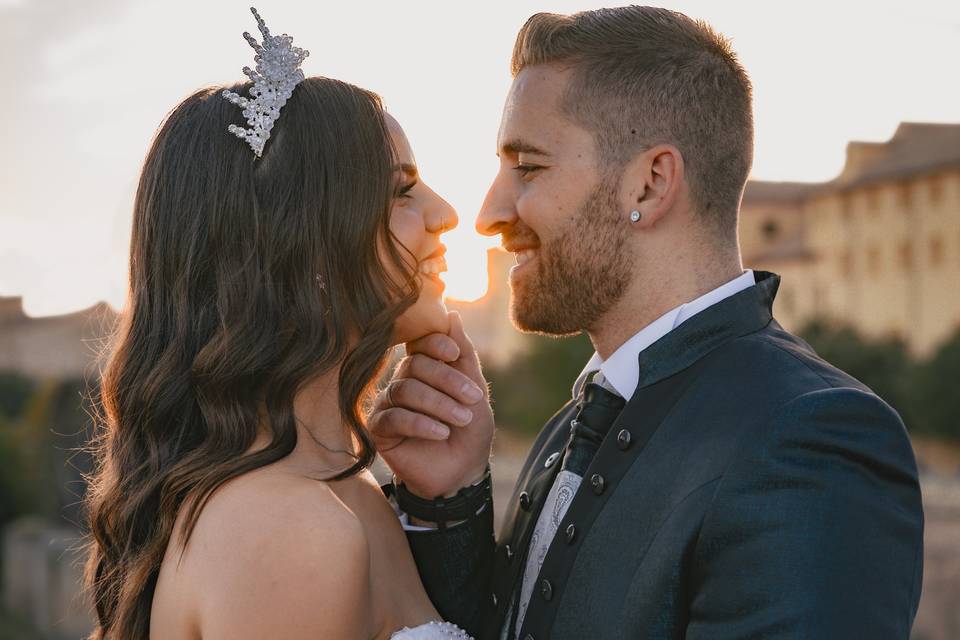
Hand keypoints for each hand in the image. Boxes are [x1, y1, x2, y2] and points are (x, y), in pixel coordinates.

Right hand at [369, 311, 493, 498]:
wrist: (462, 473)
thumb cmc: (470, 430)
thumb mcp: (475, 390)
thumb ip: (464, 354)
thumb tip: (452, 316)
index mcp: (424, 368)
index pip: (420, 342)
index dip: (435, 343)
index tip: (455, 354)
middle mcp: (403, 381)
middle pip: (414, 365)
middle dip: (447, 381)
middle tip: (472, 399)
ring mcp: (388, 404)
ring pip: (405, 390)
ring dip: (439, 404)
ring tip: (460, 420)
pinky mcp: (379, 429)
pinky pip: (393, 417)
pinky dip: (420, 423)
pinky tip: (441, 433)